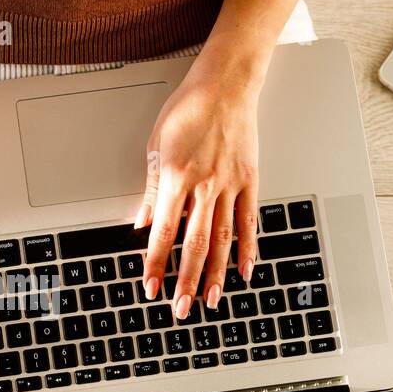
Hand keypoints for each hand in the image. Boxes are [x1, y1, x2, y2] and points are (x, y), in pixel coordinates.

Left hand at [135, 69, 262, 318]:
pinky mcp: (250, 180)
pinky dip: (248, 248)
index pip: (163, 232)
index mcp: (176, 177)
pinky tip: (246, 270)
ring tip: (211, 300)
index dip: (156, 263)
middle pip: (195, 244)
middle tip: (180, 308)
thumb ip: (151, 188)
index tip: (151, 286)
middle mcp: (205, 185)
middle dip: (185, 280)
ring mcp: (231, 184)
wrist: (226, 83)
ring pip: (223, 239)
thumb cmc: (189, 108)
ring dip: (216, 274)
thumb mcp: (156, 145)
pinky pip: (249, 221)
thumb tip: (142, 222)